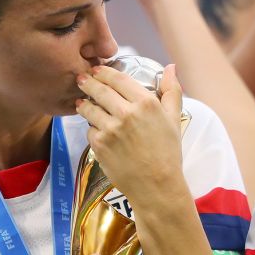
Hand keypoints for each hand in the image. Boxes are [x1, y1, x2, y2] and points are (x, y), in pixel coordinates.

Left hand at [74, 64, 185, 204]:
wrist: (157, 186)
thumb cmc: (167, 153)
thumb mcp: (174, 119)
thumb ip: (171, 90)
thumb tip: (170, 67)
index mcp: (145, 103)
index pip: (118, 78)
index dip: (104, 71)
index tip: (97, 69)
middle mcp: (126, 113)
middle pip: (99, 90)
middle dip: (87, 82)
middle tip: (81, 78)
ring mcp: (110, 129)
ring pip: (89, 108)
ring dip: (84, 104)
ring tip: (81, 102)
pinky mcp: (99, 145)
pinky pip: (89, 130)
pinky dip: (91, 128)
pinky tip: (95, 129)